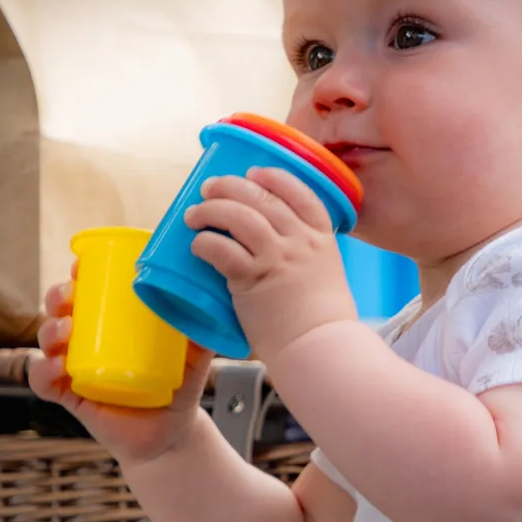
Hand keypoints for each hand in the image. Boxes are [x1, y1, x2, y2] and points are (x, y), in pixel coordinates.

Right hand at [27, 265, 212, 465]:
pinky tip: (58, 366)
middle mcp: (89, 343)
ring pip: (48, 342)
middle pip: (60, 311)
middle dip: (57, 297)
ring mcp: (76, 369)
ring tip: (66, 329)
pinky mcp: (71, 397)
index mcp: (113, 325)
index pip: (90, 293)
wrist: (171, 433)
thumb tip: (210, 312)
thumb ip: (203, 338)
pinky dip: (43, 372)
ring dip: (50, 330)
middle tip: (70, 296)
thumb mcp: (194, 360)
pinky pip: (44, 383)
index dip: (80, 276)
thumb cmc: (178, 388)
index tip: (81, 265)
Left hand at [185, 167, 357, 361]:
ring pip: (239, 216)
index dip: (274, 177)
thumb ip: (307, 260)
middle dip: (231, 187)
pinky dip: (205, 243)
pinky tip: (197, 246)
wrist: (322, 348)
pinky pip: (222, 250)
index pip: (300, 193)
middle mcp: (300, 242)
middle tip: (210, 189)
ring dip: (211, 210)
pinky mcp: (253, 279)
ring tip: (194, 215)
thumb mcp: (327, 277)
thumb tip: (280, 254)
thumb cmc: (324, 323)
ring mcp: (277, 258)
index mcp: (322, 239)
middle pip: (262, 197)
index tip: (254, 173)